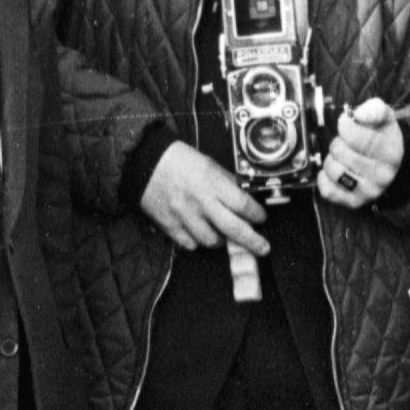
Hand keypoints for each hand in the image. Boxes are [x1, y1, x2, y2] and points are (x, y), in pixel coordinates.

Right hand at [141, 142, 269, 256]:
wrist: (147, 163)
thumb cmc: (179, 161)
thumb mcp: (209, 164)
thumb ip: (227, 183)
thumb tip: (245, 198)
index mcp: (212, 183)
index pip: (243, 204)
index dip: (256, 215)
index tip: (261, 218)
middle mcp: (201, 202)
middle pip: (233, 229)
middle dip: (252, 241)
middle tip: (262, 248)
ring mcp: (185, 216)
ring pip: (212, 241)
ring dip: (222, 241)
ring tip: (223, 234)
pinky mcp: (171, 226)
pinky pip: (191, 244)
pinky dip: (198, 242)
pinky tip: (200, 232)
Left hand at [316, 99, 404, 208]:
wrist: (388, 163)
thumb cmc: (382, 136)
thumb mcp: (384, 117)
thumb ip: (374, 109)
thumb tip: (359, 115)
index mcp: (391, 153)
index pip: (362, 140)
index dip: (345, 127)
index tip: (344, 122)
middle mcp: (382, 176)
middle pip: (342, 153)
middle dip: (337, 142)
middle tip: (344, 142)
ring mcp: (368, 192)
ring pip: (333, 171)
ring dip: (331, 159)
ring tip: (340, 156)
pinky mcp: (354, 202)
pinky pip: (327, 191)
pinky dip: (324, 178)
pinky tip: (335, 169)